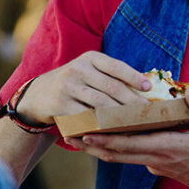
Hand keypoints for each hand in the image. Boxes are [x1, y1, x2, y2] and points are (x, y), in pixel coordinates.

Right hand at [19, 51, 151, 124]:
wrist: (39, 94)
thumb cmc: (77, 82)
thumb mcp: (90, 71)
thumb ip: (112, 76)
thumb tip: (146, 87)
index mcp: (90, 58)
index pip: (116, 66)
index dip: (134, 77)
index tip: (148, 88)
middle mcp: (78, 69)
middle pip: (112, 87)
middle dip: (132, 101)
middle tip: (148, 113)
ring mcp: (68, 87)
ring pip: (101, 103)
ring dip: (121, 115)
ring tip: (136, 122)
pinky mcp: (61, 105)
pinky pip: (87, 117)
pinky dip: (102, 124)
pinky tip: (115, 130)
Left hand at [64, 87, 188, 188]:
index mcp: (169, 147)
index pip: (129, 144)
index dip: (105, 139)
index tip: (85, 130)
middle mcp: (158, 159)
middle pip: (118, 153)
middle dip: (93, 145)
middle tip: (71, 134)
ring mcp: (159, 166)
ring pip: (123, 159)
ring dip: (102, 151)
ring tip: (81, 141)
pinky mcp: (162, 169)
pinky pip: (135, 159)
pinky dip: (119, 152)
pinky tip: (113, 144)